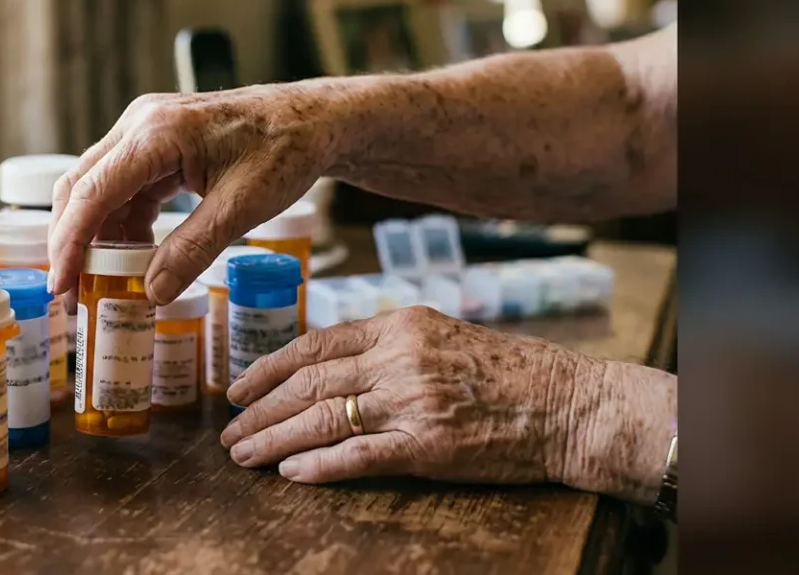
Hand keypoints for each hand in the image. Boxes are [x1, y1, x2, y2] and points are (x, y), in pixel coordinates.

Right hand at [46, 81, 364, 304]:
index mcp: (157, 132)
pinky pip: (126, 187)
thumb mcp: (242, 207)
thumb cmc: (286, 151)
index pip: (92, 192)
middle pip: (81, 187)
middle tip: (71, 292)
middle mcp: (141, 124)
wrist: (314, 120)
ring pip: (100, 188)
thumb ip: (193, 249)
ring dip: (98, 235)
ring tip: (102, 282)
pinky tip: (132, 257)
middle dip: (72, 241)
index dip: (70, 243)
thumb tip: (151, 293)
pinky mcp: (160, 144)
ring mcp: (147, 131)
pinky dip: (123, 223)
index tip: (63, 285)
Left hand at [221, 306, 675, 500]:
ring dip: (275, 439)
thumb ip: (392, 343)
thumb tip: (334, 362)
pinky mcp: (428, 446)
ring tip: (244, 455)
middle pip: (309, 383)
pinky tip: (291, 474)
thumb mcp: (446, 334)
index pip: (317, 343)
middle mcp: (400, 357)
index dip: (270, 366)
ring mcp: (412, 402)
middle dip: (260, 408)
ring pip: (322, 418)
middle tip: (230, 431)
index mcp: (402, 324)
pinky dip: (318, 466)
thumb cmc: (512, 371)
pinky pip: (358, 456)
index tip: (241, 386)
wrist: (569, 405)